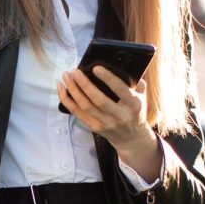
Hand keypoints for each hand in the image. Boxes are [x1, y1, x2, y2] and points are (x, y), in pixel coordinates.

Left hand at [57, 66, 161, 180]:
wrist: (131, 138)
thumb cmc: (135, 112)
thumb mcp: (142, 97)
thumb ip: (137, 82)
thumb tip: (126, 65)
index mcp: (133, 105)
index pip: (120, 90)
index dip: (108, 78)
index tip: (96, 68)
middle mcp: (119, 116)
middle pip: (98, 100)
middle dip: (84, 84)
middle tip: (75, 71)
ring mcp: (105, 123)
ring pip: (85, 107)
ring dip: (73, 90)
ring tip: (66, 77)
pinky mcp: (94, 127)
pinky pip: (77, 113)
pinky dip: (67, 101)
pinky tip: (61, 89)